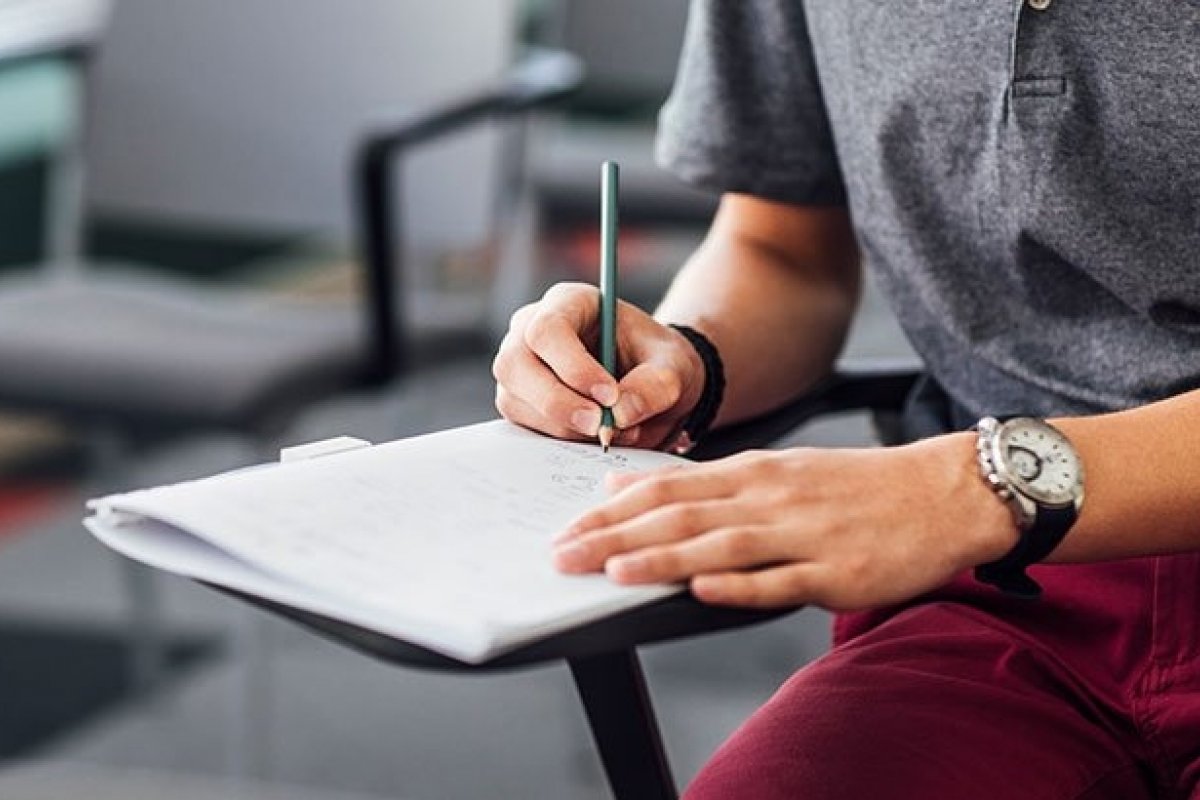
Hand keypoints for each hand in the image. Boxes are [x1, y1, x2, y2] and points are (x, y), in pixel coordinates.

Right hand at [492, 282, 704, 448]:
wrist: (653, 383)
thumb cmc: (659, 362)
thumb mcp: (675, 366)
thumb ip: (655, 386)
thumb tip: (620, 414)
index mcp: (569, 302)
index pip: (548, 329)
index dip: (573, 366)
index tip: (609, 395)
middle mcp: (532, 328)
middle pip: (515, 364)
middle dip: (558, 402)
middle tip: (600, 427)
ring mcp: (520, 366)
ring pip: (514, 399)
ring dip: (561, 425)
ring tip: (609, 430)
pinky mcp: (519, 400)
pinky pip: (523, 424)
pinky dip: (557, 437)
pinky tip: (591, 435)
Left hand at [551, 434, 1018, 609]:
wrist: (943, 492)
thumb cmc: (855, 485)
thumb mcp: (776, 468)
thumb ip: (704, 481)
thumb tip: (626, 483)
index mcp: (754, 471)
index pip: (667, 487)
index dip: (612, 509)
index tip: (567, 528)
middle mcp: (771, 497)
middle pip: (681, 515)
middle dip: (616, 537)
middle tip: (565, 556)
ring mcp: (804, 534)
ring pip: (721, 545)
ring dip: (664, 558)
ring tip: (614, 572)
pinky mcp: (836, 571)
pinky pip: (780, 580)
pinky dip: (739, 585)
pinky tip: (703, 590)